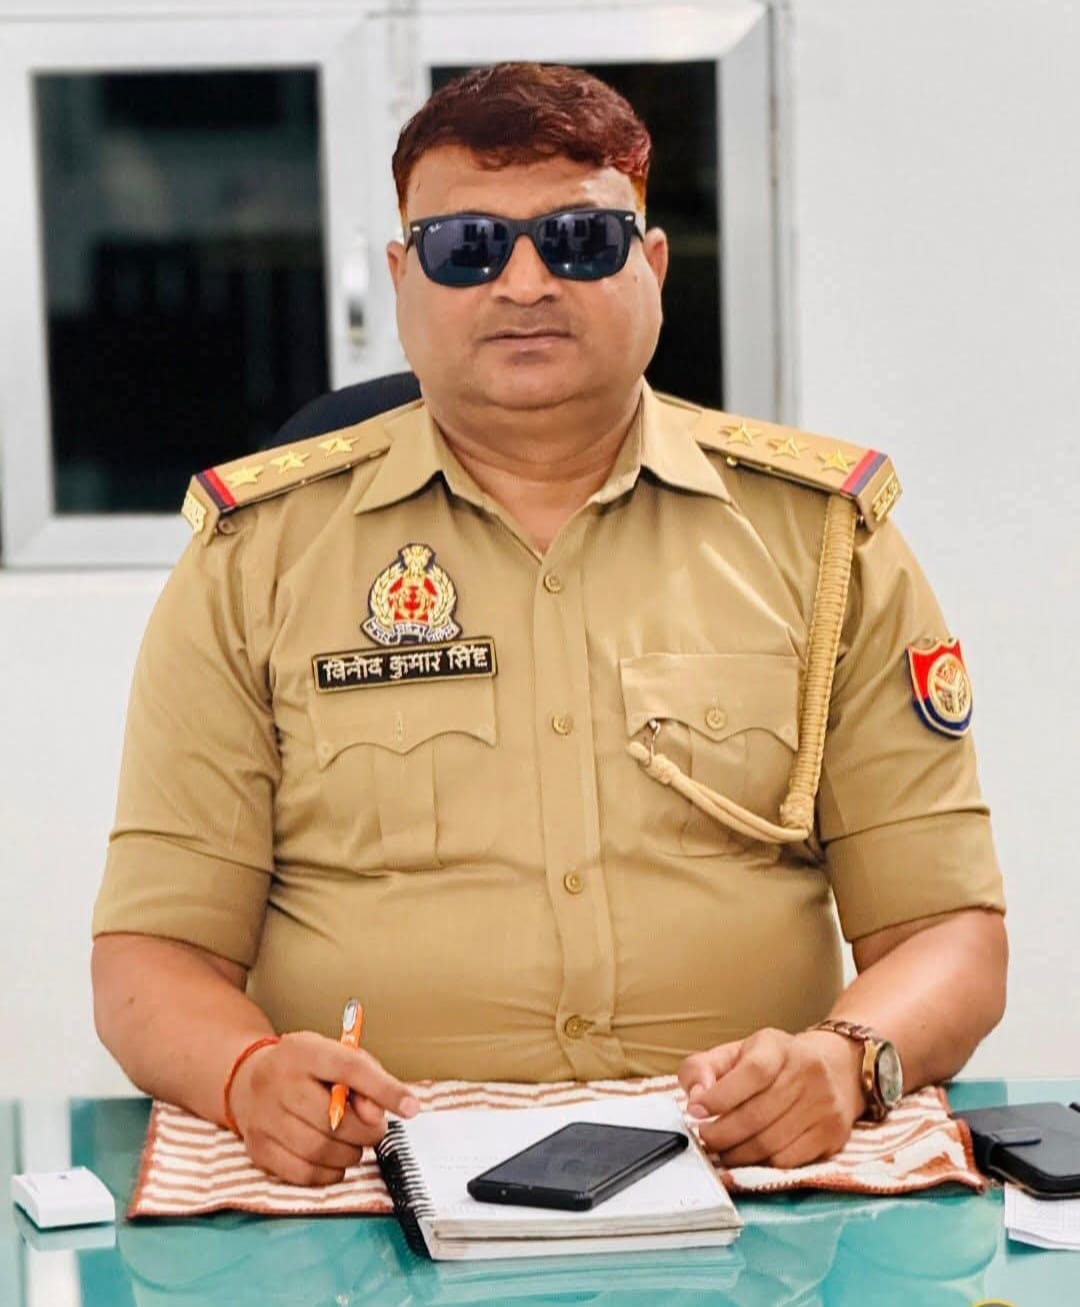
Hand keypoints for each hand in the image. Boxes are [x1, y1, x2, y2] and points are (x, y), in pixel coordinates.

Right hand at [227, 1030, 420, 1185]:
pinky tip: (334, 1161)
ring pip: (318, 1150)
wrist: (247, 1080)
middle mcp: (278, 1082)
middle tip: (374, 1131)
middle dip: (366, 1133)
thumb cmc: (305, 1069)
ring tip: (353, 1144)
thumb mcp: (336, 1056)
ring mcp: (263, 1117)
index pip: (349, 1068)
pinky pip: (302, 1174)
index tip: (411, 1107)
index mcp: (304, 1051)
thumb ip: (366, 1078)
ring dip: (349, 1154)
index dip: (384, 1089)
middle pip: (333, 1119)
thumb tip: (377, 1117)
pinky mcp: (258, 1149)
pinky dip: (329, 1174)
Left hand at [678, 1027, 865, 1168]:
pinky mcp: (832, 1134)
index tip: (696, 1110)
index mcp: (778, 1046)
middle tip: (705, 1140)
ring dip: (737, 1154)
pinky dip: (761, 1164)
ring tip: (722, 1152)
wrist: (836, 1066)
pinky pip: (789, 1161)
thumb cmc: (775, 1063)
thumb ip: (705, 1068)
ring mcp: (823, 1105)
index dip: (720, 1096)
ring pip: (771, 1143)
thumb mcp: (738, 1053)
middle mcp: (807, 1072)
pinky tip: (748, 1158)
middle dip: (721, 1134)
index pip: (752, 1072)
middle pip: (757, 1115)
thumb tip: (695, 1097)